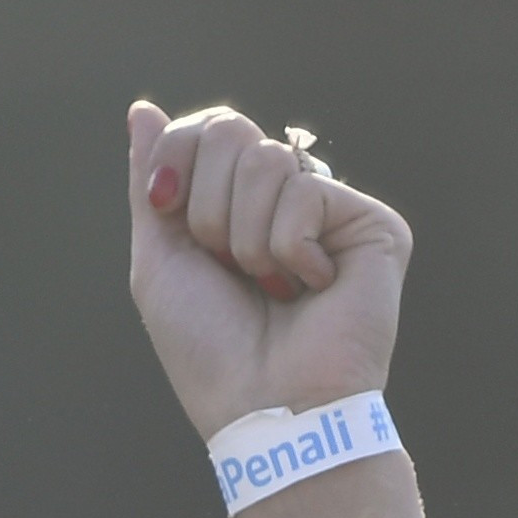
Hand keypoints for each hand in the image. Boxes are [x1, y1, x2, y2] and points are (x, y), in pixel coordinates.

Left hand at [122, 100, 408, 436]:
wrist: (261, 406)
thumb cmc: (210, 351)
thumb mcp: (159, 261)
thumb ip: (152, 183)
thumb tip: (142, 110)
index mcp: (237, 203)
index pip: (206, 128)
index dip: (176, 160)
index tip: (166, 209)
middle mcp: (287, 198)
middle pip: (230, 131)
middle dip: (208, 209)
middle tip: (229, 268)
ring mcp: (334, 209)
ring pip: (267, 160)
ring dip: (246, 238)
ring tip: (270, 286)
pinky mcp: (375, 226)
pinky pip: (306, 193)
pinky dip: (289, 250)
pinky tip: (310, 289)